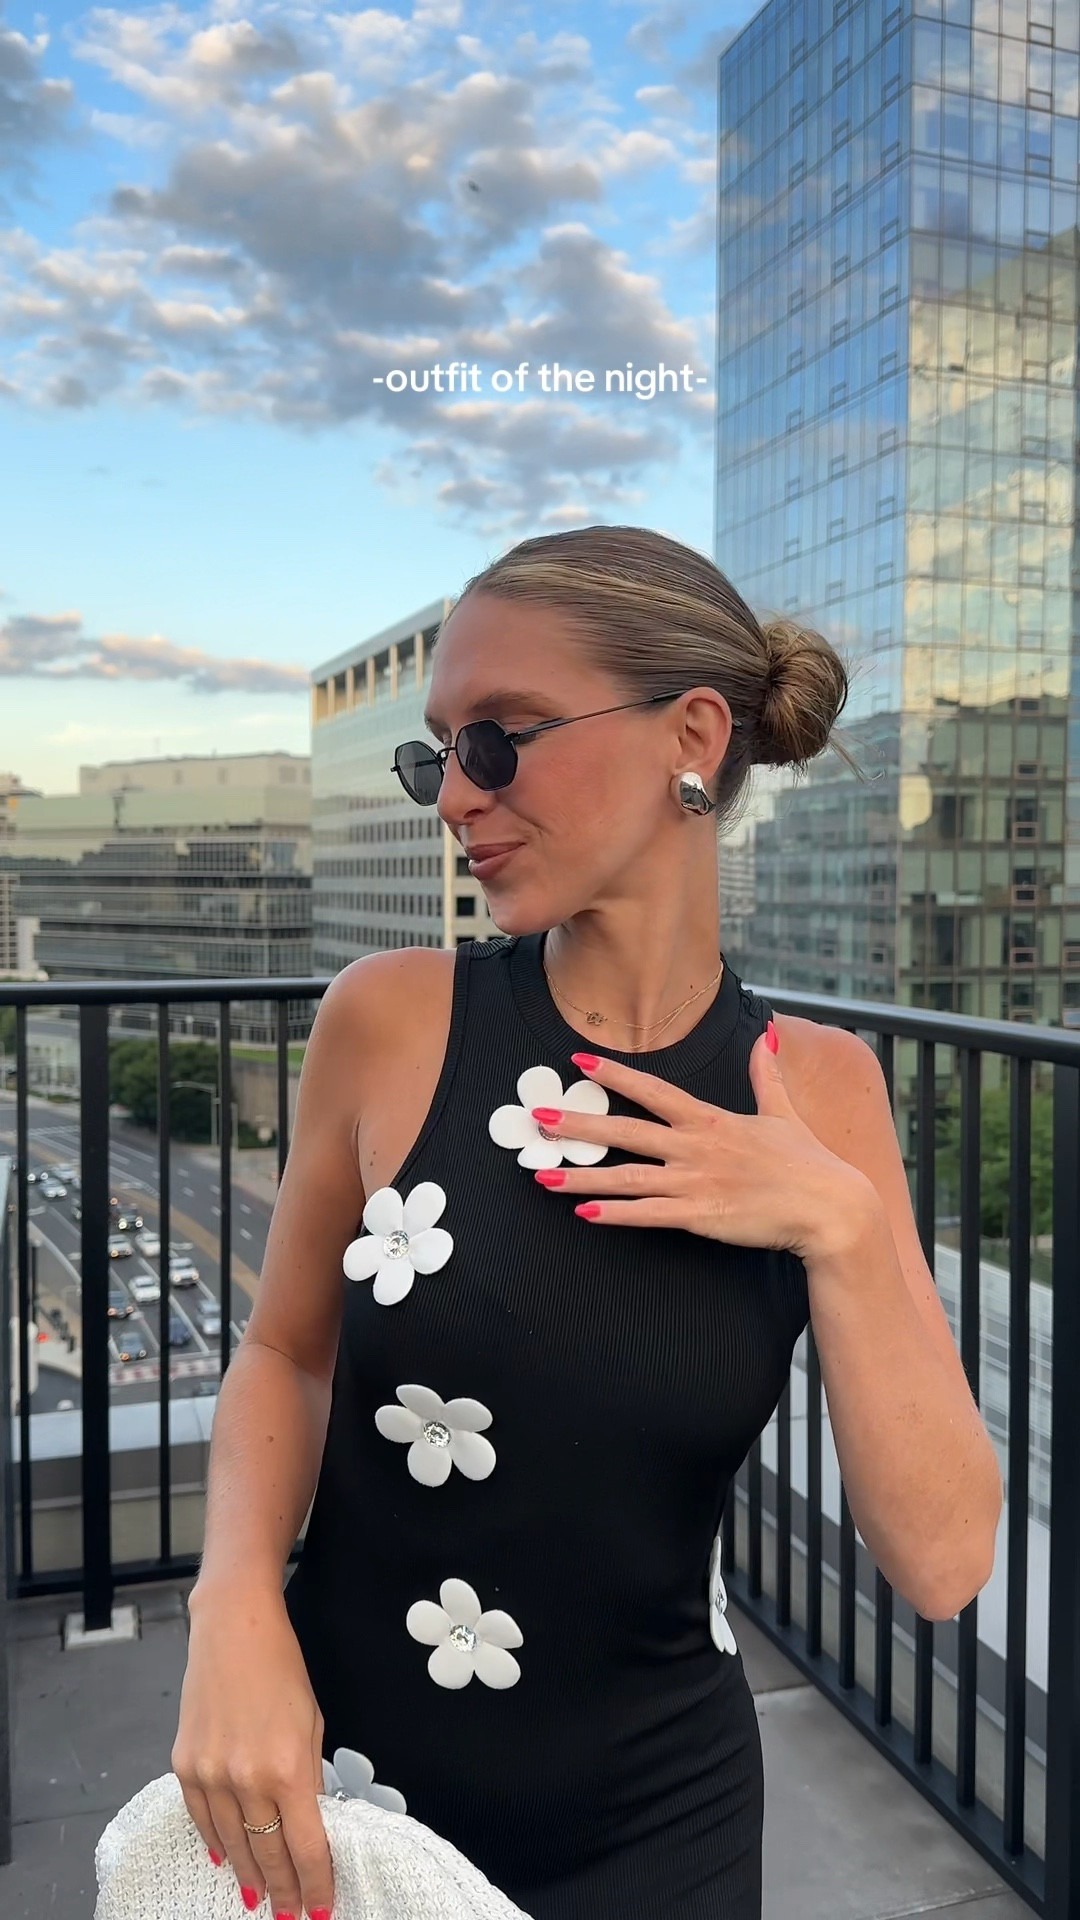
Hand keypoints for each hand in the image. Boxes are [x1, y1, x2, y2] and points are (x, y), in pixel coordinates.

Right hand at [173, 1585, 333, 1919]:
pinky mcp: (184, 1765)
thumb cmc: (282, 1669)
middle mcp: (246, 1779)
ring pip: (231, 1845)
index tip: (321, 1908)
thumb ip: (308, 1776)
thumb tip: (306, 1822)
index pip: (306, 1847)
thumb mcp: (313, 1723)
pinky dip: (215, 1844)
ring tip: (259, 1898)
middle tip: (292, 1915)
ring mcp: (210, 1774)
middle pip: (267, 1854)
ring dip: (247, 1876)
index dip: (316, 1883)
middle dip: (283, 1892)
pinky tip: (225, 1860)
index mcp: (289, 1768)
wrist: (234, 1629)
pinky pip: (201, 1820)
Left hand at [528, 1025, 878, 1261]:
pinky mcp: (701, 1215)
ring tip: (542, 1175)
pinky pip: (648, 1214)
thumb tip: (766, 1036)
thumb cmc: (809, 1163)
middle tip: (539, 1117)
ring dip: (582, 1175)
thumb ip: (767, 1076)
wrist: (832, 1207)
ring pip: (627, 1177)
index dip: (614, 1076)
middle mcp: (696, 1146)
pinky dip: (615, 1213)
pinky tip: (583, 1212)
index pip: (653, 1091)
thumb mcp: (783, 1113)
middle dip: (579, 1123)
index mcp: (711, 1120)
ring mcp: (696, 1181)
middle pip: (626, 1131)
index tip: (579, 1062)